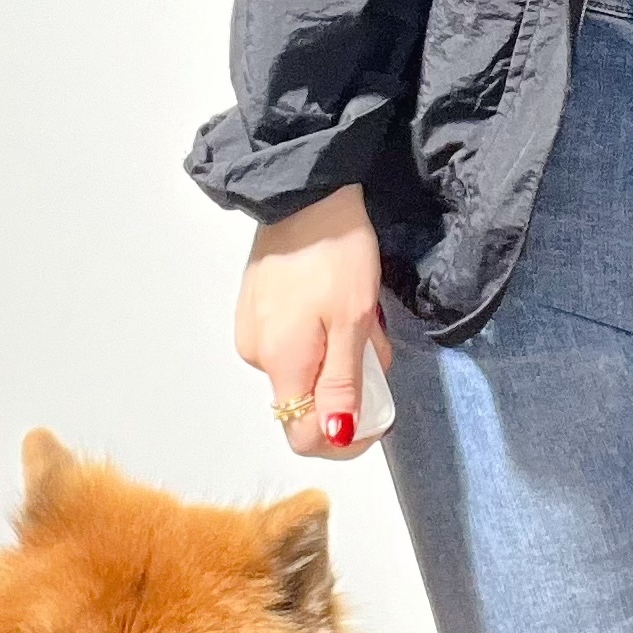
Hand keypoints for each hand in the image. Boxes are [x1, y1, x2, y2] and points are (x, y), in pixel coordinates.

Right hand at [233, 183, 391, 461]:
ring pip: (305, 370)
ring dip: (340, 359)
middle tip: (378, 346)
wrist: (304, 191)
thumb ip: (342, 383)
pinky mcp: (256, 309)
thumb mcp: (353, 321)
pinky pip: (294, 344)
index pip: (303, 435)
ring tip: (363, 317)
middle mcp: (258, 355)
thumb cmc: (336, 253)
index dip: (345, 441)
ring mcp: (253, 330)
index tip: (379, 416)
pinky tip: (338, 306)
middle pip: (307, 402)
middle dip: (350, 388)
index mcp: (281, 363)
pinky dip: (323, 338)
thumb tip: (334, 436)